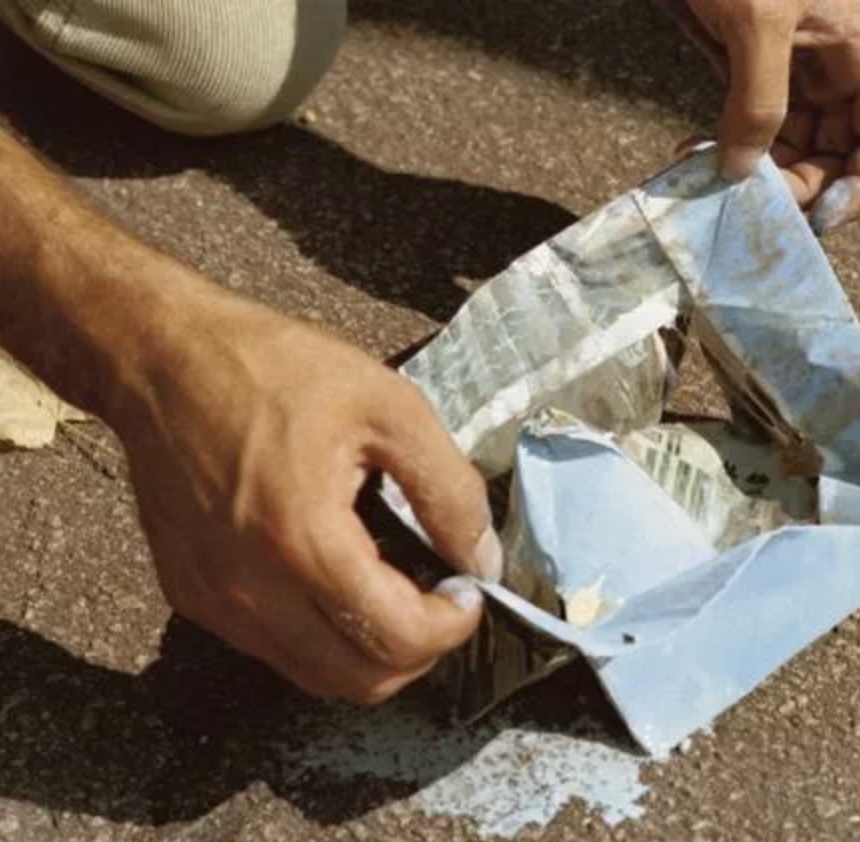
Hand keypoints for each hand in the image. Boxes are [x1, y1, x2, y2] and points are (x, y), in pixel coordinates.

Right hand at [113, 282, 501, 702]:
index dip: (452, 626)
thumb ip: (449, 490)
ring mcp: (214, 602)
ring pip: (317, 677)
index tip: (468, 588)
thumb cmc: (278, 370)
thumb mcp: (390, 407)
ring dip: (371, 650)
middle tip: (439, 596)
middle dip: (419, 649)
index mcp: (303, 540)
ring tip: (393, 587)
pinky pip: (274, 649)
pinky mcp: (192, 598)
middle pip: (360, 680)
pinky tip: (338, 578)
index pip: (397, 639)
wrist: (164, 360)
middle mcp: (250, 591)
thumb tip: (483, 560)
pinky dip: (321, 636)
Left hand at [660, 0, 859, 232]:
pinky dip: (726, 152)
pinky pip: (748, 129)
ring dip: (755, 176)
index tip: (817, 218)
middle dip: (799, 188)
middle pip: (836, 155)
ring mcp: (788, 71)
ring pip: (790, 149)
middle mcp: (832, 68)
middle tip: (750, 208)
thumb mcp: (758, 21)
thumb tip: (744, 172)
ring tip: (710, 183)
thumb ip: (759, 101)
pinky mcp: (743, 70)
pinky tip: (692, 157)